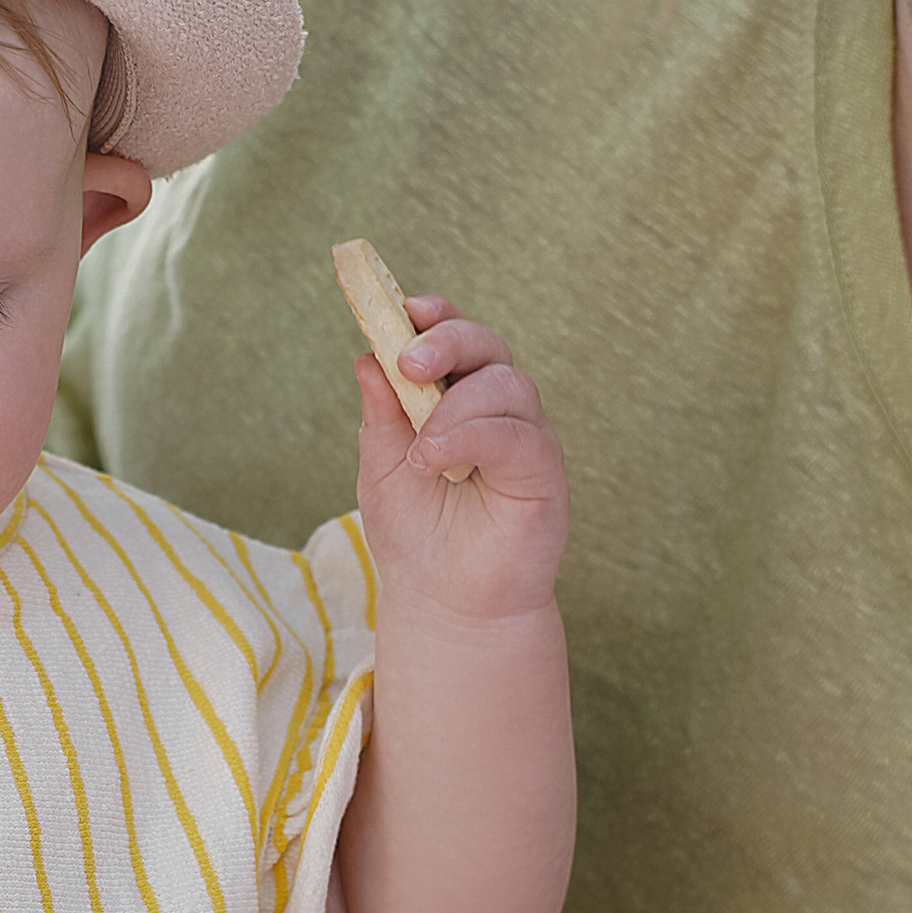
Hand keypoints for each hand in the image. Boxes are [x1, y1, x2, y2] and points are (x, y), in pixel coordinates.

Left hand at [353, 299, 568, 625]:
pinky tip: (438, 461)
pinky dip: (476, 437)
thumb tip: (367, 356)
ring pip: (507, 385)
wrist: (444, 603)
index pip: (453, 336)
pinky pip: (519, 434)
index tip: (406, 309)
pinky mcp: (544, 470)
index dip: (435, 316)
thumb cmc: (415, 534)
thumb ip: (380, 413)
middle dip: (448, 342)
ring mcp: (524, 435)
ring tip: (421, 450)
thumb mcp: (381, 467)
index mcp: (453, 395)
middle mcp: (495, 406)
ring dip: (457, 405)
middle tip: (409, 362)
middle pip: (487, 346)